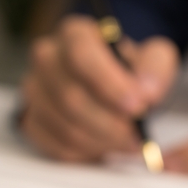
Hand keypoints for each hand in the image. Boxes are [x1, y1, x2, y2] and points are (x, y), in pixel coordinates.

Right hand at [19, 15, 178, 161]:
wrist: (110, 88)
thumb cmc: (128, 72)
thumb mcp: (152, 59)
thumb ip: (155, 68)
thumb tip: (147, 90)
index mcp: (75, 34)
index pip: (81, 55)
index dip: (109, 84)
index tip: (137, 106)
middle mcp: (47, 58)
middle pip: (70, 97)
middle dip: (110, 123)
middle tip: (137, 136)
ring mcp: (35, 91)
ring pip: (64, 126)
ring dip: (102, 141)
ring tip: (126, 142)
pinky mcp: (32, 120)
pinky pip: (57, 146)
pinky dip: (87, 153)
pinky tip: (106, 146)